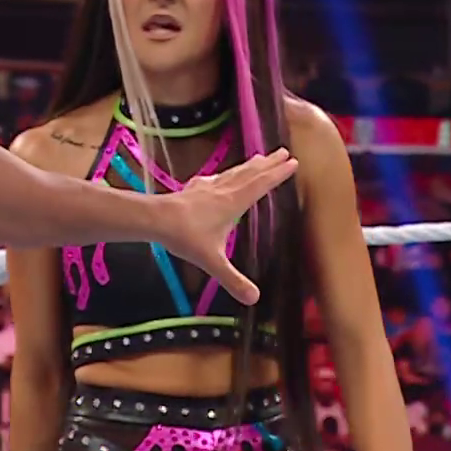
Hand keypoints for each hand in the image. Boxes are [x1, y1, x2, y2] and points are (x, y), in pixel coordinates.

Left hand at [157, 149, 298, 304]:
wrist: (156, 219)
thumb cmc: (186, 237)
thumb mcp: (213, 261)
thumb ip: (233, 280)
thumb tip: (255, 299)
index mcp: (234, 203)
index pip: (261, 184)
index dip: (278, 174)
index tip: (293, 162)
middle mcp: (224, 190)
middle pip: (251, 173)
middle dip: (268, 163)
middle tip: (284, 151)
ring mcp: (208, 187)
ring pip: (235, 172)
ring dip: (250, 165)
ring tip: (260, 158)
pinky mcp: (194, 188)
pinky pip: (216, 177)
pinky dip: (225, 174)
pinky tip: (220, 176)